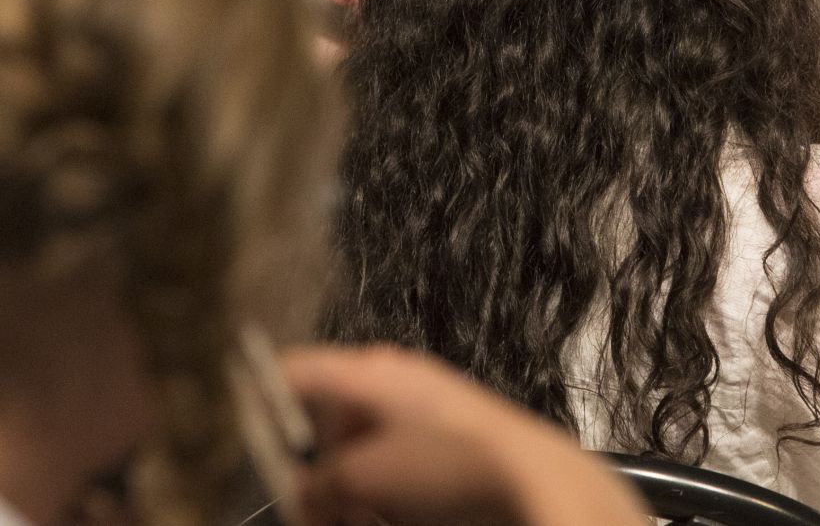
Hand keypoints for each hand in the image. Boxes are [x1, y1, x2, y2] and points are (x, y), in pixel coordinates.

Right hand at [284, 346, 646, 525]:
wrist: (530, 480)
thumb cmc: (449, 462)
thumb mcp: (361, 476)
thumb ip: (314, 483)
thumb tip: (299, 494)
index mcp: (371, 371)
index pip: (295, 370)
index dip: (256, 400)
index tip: (227, 434)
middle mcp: (393, 386)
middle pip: (323, 422)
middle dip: (307, 469)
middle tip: (305, 506)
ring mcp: (419, 417)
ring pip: (355, 454)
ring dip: (341, 491)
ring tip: (342, 516)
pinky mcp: (441, 450)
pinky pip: (388, 470)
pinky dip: (373, 496)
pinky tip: (373, 515)